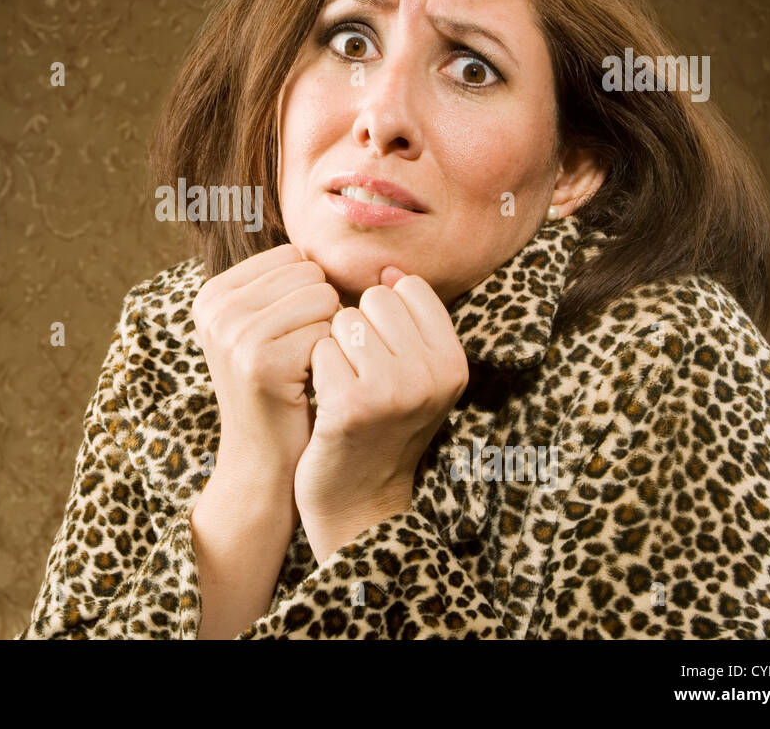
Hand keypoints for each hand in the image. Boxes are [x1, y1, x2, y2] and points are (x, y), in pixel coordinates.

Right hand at [190, 244, 340, 489]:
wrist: (263, 461)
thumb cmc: (280, 388)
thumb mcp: (264, 328)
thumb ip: (281, 283)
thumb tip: (324, 242)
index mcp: (213, 293)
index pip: (294, 256)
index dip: (310, 294)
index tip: (290, 335)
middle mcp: (215, 308)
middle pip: (309, 272)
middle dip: (321, 312)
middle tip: (301, 355)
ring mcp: (233, 334)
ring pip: (322, 297)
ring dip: (329, 334)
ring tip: (304, 367)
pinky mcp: (260, 361)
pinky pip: (327, 330)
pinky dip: (331, 357)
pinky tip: (308, 384)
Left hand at [294, 265, 469, 561]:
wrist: (356, 500)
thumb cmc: (377, 426)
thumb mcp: (412, 375)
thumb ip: (407, 323)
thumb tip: (387, 267)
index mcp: (454, 362)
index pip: (407, 288)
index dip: (381, 315)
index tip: (381, 357)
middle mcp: (433, 374)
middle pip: (375, 300)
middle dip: (356, 330)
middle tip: (360, 378)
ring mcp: (395, 390)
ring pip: (344, 321)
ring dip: (334, 349)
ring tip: (343, 389)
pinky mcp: (353, 404)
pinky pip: (320, 348)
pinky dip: (315, 371)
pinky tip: (325, 403)